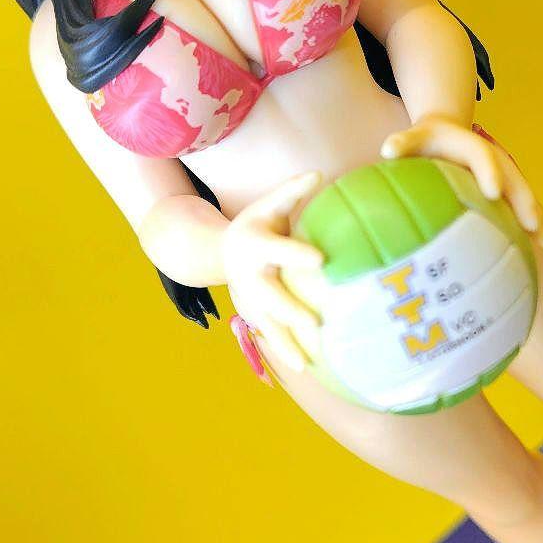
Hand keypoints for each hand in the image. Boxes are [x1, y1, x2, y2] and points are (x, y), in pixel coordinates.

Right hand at [222, 170, 326, 372]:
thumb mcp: (269, 204)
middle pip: (269, 296)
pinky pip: (270, 336)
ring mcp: (248, 299)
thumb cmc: (259, 223)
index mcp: (255, 244)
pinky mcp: (253, 315)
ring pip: (267, 325)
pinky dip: (285, 353)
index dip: (296, 254)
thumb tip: (320, 174)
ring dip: (286, 345)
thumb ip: (293, 190)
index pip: (277, 250)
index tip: (321, 261)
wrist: (221, 251)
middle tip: (316, 324)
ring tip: (308, 364)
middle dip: (290, 311)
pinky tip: (307, 369)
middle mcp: (249, 275)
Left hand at [380, 114, 542, 245]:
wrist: (445, 133)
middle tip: (530, 224)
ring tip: (541, 243)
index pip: (482, 157)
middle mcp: (494, 160)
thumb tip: (388, 149)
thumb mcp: (414, 137)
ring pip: (522, 194)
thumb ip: (403, 142)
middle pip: (514, 178)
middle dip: (523, 200)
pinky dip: (529, 226)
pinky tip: (534, 251)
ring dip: (533, 217)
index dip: (489, 173)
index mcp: (472, 147)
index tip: (492, 192)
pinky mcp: (504, 189)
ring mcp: (502, 174)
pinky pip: (518, 207)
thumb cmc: (425, 140)